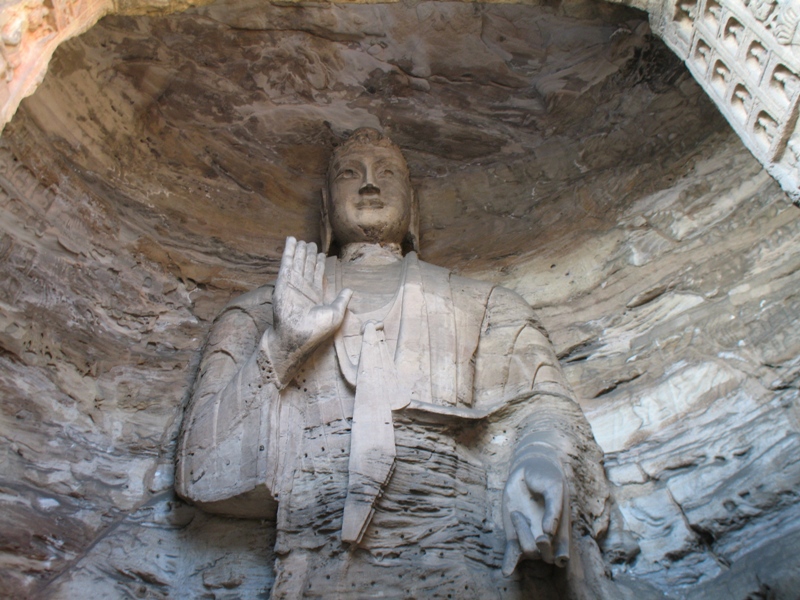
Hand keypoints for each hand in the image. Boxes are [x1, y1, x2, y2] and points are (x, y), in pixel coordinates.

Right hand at [267, 237, 351, 382]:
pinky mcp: (283, 282)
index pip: (317, 275)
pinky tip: (291, 240)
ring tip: (301, 240)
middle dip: (309, 255)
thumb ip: (342, 300)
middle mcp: (303, 288)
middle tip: (311, 244)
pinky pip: (287, 262)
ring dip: (299, 251)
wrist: (296, 337)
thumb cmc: (316, 330)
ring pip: (298, 262)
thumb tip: (350, 290)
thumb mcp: (335, 314)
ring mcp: (293, 284)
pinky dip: (289, 251)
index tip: (321, 254)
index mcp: (315, 295)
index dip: (319, 263)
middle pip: (307, 266)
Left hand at [501, 454, 569, 575]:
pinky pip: (512, 553)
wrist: (528, 469)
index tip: (560, 556)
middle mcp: (547, 537)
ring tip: (518, 513)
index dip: (562, 556)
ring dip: (523, 535)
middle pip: (546, 556)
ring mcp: (529, 536)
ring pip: (528, 550)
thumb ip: (553, 509)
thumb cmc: (546, 478)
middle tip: (541, 538)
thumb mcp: (553, 488)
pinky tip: (505, 572)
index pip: (563, 552)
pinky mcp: (513, 534)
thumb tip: (548, 531)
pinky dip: (509, 563)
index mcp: (561, 530)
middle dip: (544, 550)